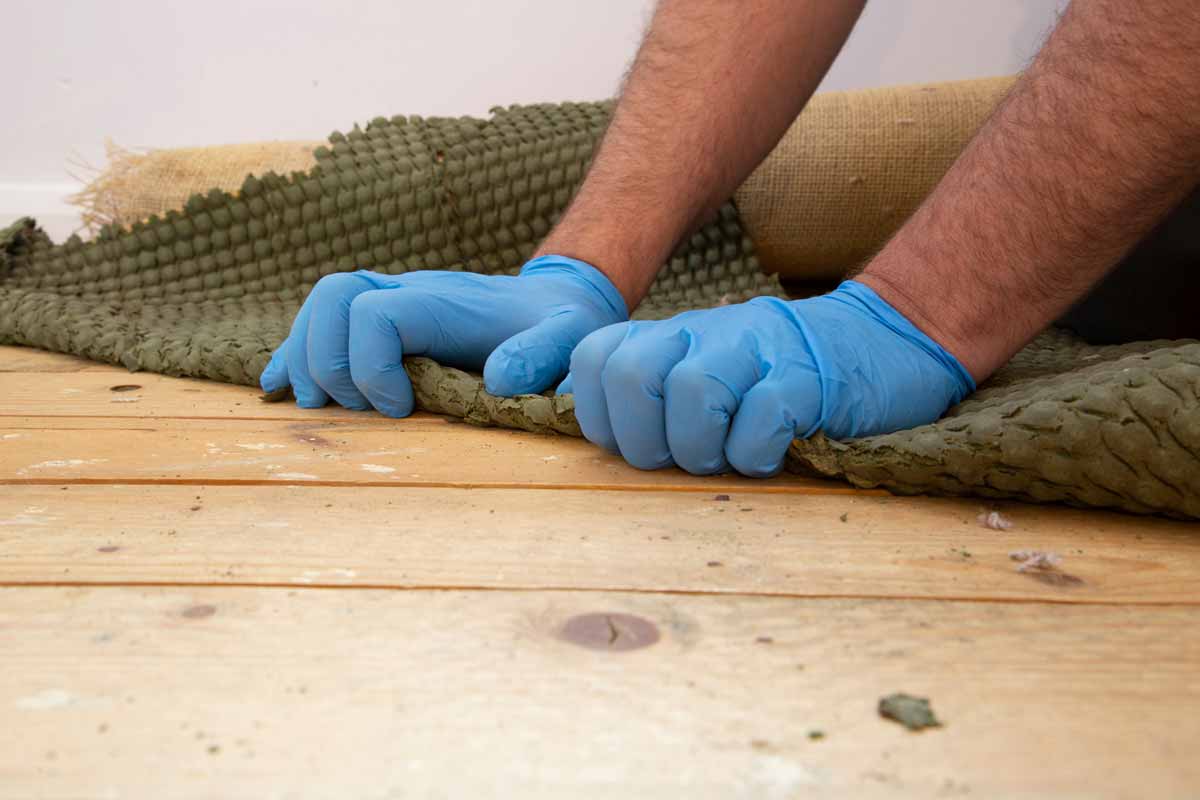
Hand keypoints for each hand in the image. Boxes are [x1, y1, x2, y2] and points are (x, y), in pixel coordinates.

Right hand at [260, 255, 626, 415]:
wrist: (557, 300)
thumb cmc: (561, 327)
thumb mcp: (570, 340)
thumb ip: (541, 357)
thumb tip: (497, 381)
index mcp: (444, 301)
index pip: (374, 313)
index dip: (370, 366)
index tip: (400, 411)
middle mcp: (409, 291)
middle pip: (332, 299)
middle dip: (326, 360)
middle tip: (356, 411)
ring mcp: (390, 299)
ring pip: (320, 305)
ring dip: (305, 356)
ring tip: (318, 405)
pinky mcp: (382, 316)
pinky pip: (324, 320)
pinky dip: (296, 352)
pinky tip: (279, 385)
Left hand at [564, 280, 974, 476]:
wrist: (886, 342)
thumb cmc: (784, 378)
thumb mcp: (711, 372)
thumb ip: (658, 395)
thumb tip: (607, 447)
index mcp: (674, 335)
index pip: (593, 360)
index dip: (600, 417)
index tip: (636, 446)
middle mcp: (707, 332)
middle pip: (629, 374)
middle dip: (643, 439)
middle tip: (680, 459)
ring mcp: (758, 349)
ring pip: (690, 392)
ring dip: (700, 448)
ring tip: (727, 458)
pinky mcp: (809, 377)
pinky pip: (760, 418)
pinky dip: (756, 453)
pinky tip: (771, 456)